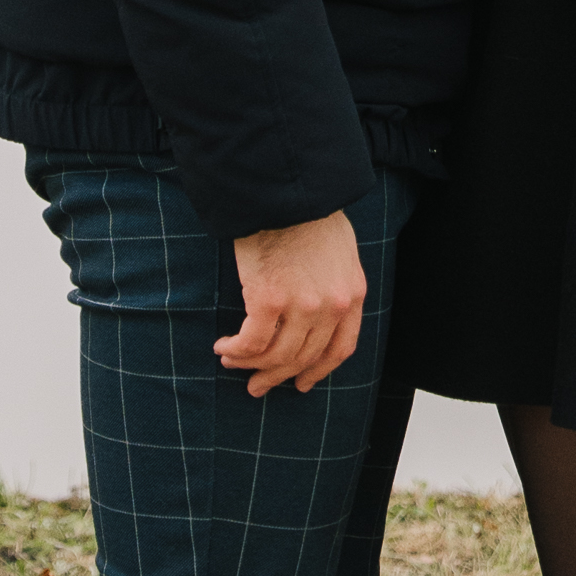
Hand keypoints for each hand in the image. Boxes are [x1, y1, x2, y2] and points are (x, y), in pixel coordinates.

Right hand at [215, 210, 367, 396]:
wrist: (283, 188)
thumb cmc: (306, 211)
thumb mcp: (340, 249)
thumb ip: (334, 282)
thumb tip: (317, 310)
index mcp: (352, 293)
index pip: (340, 348)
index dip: (319, 370)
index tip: (302, 383)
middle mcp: (331, 305)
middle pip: (304, 357)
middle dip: (277, 377)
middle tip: (257, 387)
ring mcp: (302, 305)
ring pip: (275, 356)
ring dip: (251, 366)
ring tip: (232, 363)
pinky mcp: (268, 300)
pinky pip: (251, 343)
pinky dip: (235, 351)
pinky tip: (224, 348)